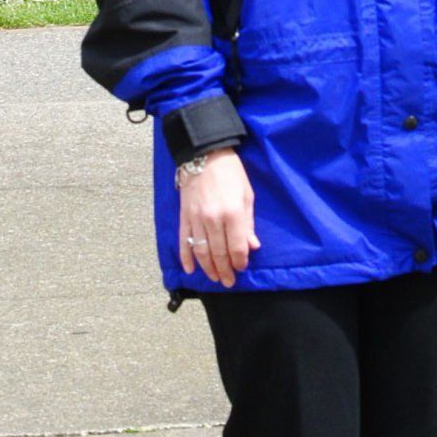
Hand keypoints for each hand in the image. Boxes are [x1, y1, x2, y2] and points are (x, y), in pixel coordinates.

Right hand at [179, 149, 257, 285]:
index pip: (236, 247)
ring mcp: (196, 219)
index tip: (242, 268)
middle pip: (218, 253)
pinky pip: (184, 241)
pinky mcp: (184, 216)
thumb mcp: (247, 195)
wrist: (205, 155)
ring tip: (214, 278)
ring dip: (208, 268)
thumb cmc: (231, 173)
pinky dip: (186, 257)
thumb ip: (248, 223)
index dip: (240, 261)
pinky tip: (190, 269)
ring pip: (201, 251)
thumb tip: (252, 246)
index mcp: (233, 213)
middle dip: (224, 270)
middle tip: (228, 282)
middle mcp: (213, 219)